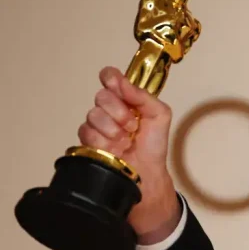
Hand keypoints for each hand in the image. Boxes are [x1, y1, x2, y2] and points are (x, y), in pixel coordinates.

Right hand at [78, 66, 179, 244]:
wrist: (146, 172)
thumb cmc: (153, 144)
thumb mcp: (159, 115)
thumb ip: (144, 96)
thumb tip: (123, 81)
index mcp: (126, 99)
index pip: (110, 77)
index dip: (110, 77)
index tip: (115, 83)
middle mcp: (109, 109)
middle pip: (101, 96)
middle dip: (119, 112)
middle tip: (133, 126)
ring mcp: (97, 125)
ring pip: (94, 115)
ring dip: (114, 129)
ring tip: (126, 140)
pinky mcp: (87, 141)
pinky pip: (88, 132)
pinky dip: (105, 141)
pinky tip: (115, 148)